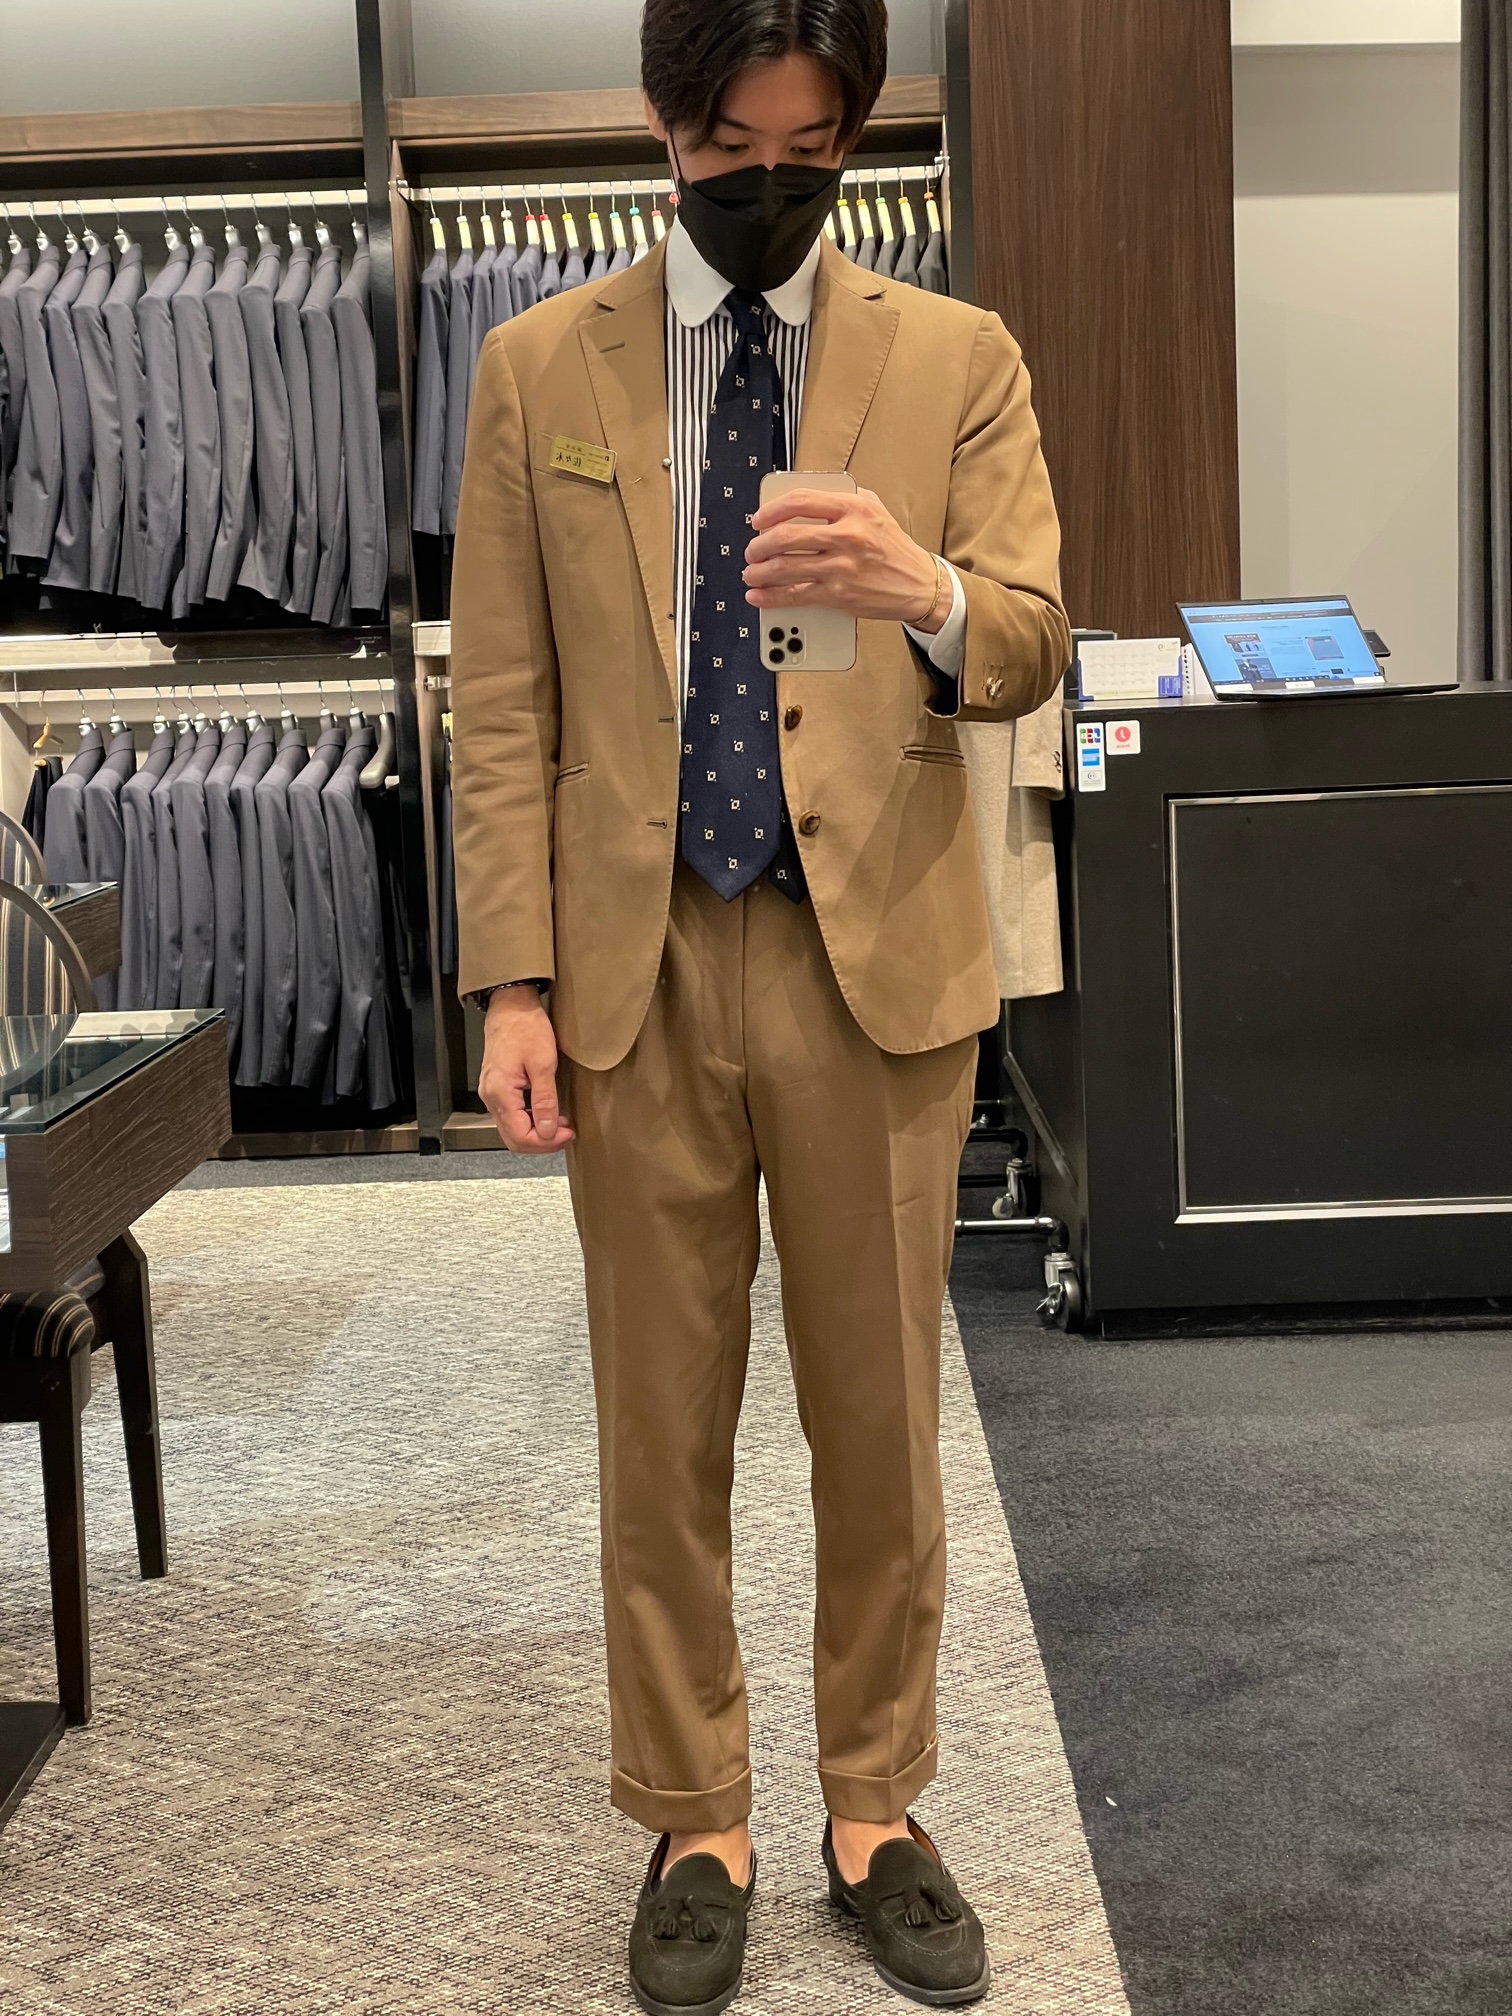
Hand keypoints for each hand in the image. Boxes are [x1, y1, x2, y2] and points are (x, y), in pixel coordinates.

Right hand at [478, 986, 575, 1153]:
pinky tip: (546, 1115)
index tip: (566, 1134)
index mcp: (500, 1093)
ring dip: (537, 1134)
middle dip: (542, 1142)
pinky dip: (529, 1122)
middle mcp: (491, 1097)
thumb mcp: (543, 1063)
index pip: (520, 1136)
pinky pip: (510, 1116)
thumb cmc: (525, 1027)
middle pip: (513, 1139)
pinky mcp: (497, 1088)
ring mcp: (491, 1093)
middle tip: (566, 1135)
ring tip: (560, 1126)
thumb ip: (545, 1100)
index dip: (546, 1142)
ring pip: (511, 1130)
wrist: (510, 1007)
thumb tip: (549, 1130)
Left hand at [744, 488, 947, 633]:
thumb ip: (846, 499)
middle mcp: (846, 536)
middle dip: (759, 545)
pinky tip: (759, 595)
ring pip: (785, 567)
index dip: (771, 510)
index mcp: (853, 509)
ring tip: (751, 572)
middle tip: (752, 550)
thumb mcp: (876, 510)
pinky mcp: (839, 594)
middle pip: (786, 537)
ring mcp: (841, 567)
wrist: (919, 585)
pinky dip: (771, 597)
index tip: (759, 519)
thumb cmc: (895, 549)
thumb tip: (809, 500)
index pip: (800, 502)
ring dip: (759, 571)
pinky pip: (795, 595)